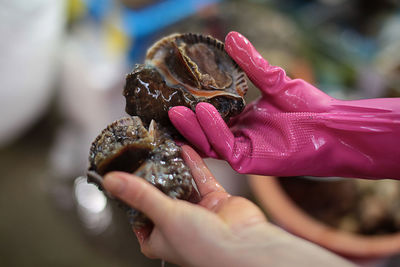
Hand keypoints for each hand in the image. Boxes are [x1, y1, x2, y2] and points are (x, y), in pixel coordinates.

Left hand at [103, 145, 352, 266]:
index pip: (139, 218)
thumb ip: (140, 196)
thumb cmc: (202, 245)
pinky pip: (201, 179)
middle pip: (161, 197)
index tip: (124, 177)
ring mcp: (198, 212)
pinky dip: (193, 164)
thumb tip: (111, 181)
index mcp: (160, 239)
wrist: (245, 247)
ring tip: (161, 147)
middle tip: (142, 155)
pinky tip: (183, 148)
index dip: (131, 199)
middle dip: (154, 177)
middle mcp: (178, 226)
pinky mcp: (216, 200)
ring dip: (174, 167)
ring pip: (182, 185)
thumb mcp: (163, 217)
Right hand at [168, 31, 399, 178]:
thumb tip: (231, 37)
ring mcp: (243, 150)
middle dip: (185, 122)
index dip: (192, 110)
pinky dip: (213, 131)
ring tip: (177, 110)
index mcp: (242, 121)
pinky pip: (225, 148)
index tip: (176, 95)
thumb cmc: (310, 107)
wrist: (334, 126)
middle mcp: (239, 137)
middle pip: (204, 133)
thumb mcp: (274, 80)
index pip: (210, 118)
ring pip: (209, 143)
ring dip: (193, 128)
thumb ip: (251, 63)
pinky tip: (205, 113)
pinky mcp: (250, 161)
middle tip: (168, 106)